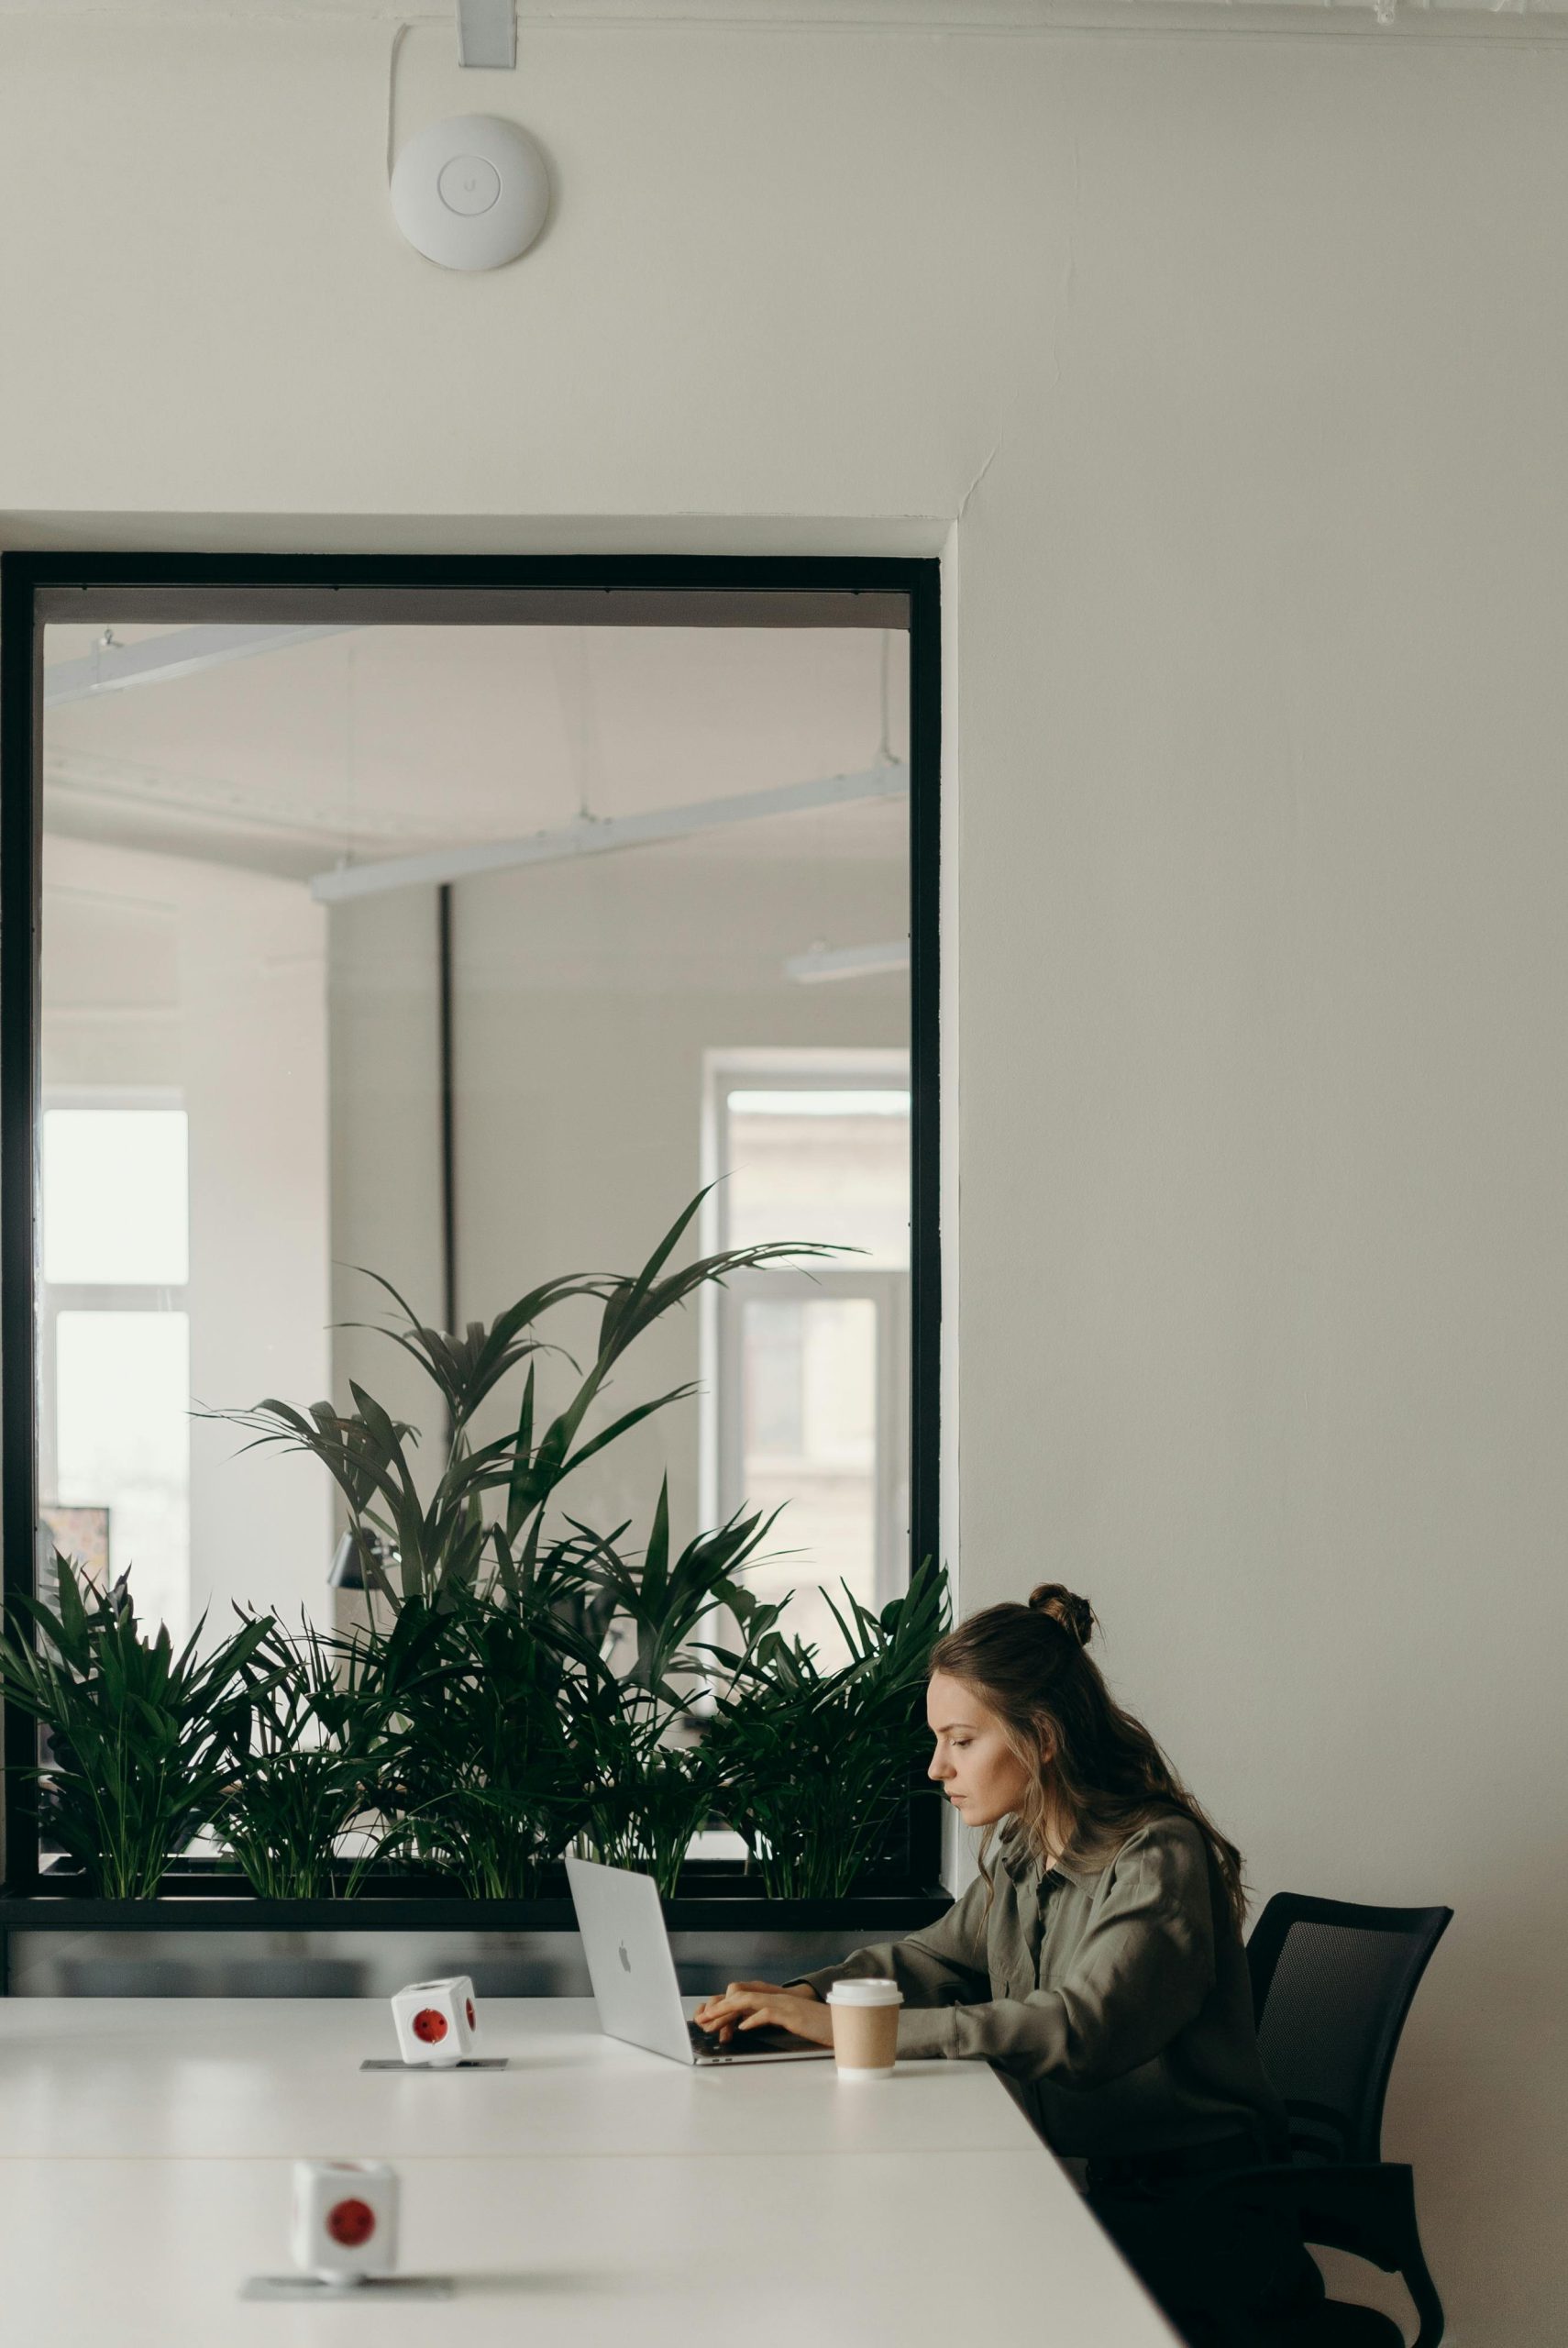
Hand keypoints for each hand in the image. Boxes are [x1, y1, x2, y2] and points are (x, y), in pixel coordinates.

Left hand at [692, 1979, 830, 2047]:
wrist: (841, 2025)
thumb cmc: (816, 2026)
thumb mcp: (789, 2021)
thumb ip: (769, 2017)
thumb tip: (745, 2023)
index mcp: (774, 2000)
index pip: (743, 1998)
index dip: (723, 2008)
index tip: (708, 2020)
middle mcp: (776, 1998)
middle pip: (740, 1996)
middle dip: (719, 2008)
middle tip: (702, 2021)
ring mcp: (784, 2004)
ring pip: (749, 2000)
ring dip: (728, 2011)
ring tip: (713, 2021)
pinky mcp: (793, 2015)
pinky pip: (769, 2013)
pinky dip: (754, 2019)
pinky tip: (743, 2027)